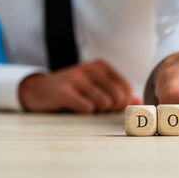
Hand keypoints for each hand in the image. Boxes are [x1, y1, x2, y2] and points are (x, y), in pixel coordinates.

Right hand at [19, 59, 139, 112]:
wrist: (38, 90)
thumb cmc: (72, 89)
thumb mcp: (95, 86)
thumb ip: (117, 93)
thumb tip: (140, 104)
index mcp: (101, 66)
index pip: (126, 88)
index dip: (123, 104)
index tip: (112, 108)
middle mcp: (91, 68)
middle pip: (118, 97)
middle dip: (112, 109)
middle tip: (99, 110)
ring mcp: (77, 78)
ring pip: (104, 103)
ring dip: (97, 111)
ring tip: (86, 106)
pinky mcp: (64, 91)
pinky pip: (87, 108)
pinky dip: (84, 112)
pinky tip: (76, 107)